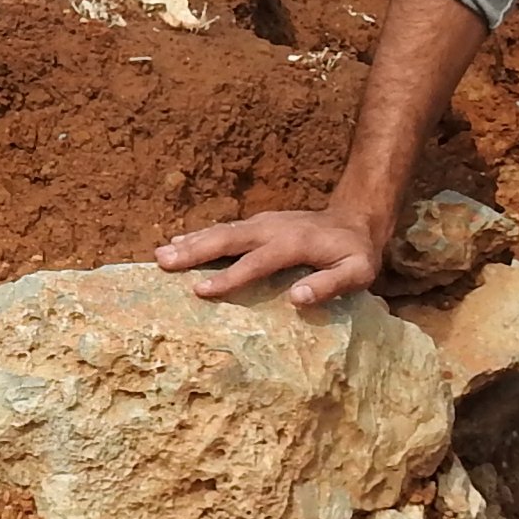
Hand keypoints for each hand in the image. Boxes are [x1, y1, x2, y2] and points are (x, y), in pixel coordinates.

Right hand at [157, 205, 384, 309]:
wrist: (356, 219)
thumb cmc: (356, 253)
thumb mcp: (358, 272)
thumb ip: (330, 285)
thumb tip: (296, 298)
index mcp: (294, 243)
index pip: (256, 261)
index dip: (229, 276)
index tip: (201, 290)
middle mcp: (272, 228)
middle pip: (228, 238)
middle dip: (195, 250)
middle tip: (163, 261)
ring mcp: (263, 223)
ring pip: (221, 230)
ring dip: (191, 241)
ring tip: (160, 253)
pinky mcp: (258, 224)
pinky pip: (225, 229)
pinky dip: (200, 234)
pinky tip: (179, 241)